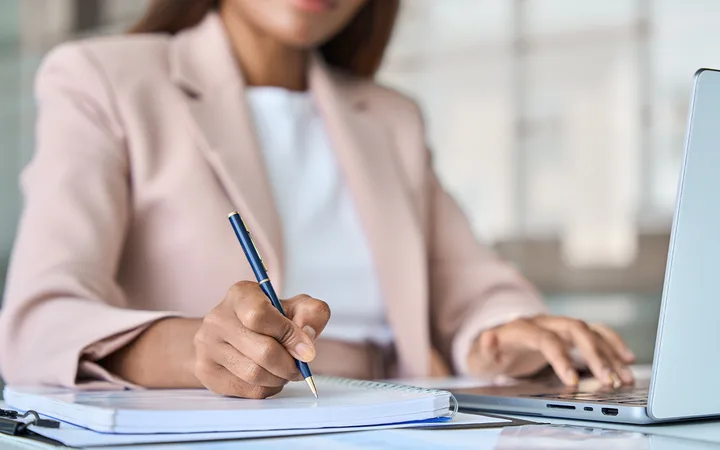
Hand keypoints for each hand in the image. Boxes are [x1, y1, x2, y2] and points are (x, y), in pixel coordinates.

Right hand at [193, 281, 330, 398]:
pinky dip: (267, 388)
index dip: (289, 334)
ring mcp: (207, 346)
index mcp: (240, 295)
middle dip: (289, 364)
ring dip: (279, 378)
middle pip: (262, 351)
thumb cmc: (269, 320)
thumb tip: (307, 339)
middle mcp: (218, 318)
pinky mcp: (206, 372)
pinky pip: (246, 390)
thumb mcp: (295, 308)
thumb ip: (311, 314)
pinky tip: (269, 378)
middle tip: (300, 367)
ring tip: (284, 372)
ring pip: (254, 374)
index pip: (260, 314)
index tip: (307, 349)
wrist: (233, 336)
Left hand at [468, 315, 635, 386]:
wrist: (494, 343)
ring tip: (623, 376)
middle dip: (594, 354)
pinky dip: (612, 343)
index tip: (572, 381)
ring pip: (589, 331)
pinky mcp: (569, 332)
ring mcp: (558, 325)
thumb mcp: (480, 354)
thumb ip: (484, 347)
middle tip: (608, 379)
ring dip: (609, 352)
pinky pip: (595, 332)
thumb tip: (488, 338)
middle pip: (575, 329)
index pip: (545, 338)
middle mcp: (544, 322)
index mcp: (522, 328)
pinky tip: (626, 359)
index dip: (560, 357)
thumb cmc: (489, 352)